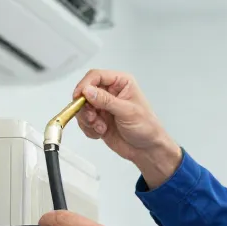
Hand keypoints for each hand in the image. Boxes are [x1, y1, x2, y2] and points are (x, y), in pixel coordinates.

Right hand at [73, 69, 181, 187]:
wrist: (146, 149)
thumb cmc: (146, 127)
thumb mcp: (127, 111)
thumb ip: (106, 100)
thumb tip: (88, 91)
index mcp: (121, 83)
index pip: (96, 76)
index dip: (85, 84)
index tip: (79, 96)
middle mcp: (110, 92)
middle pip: (85, 92)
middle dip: (85, 106)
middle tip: (92, 117)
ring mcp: (103, 107)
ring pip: (82, 108)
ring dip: (87, 119)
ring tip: (100, 127)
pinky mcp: (98, 120)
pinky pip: (84, 121)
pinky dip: (89, 129)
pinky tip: (101, 132)